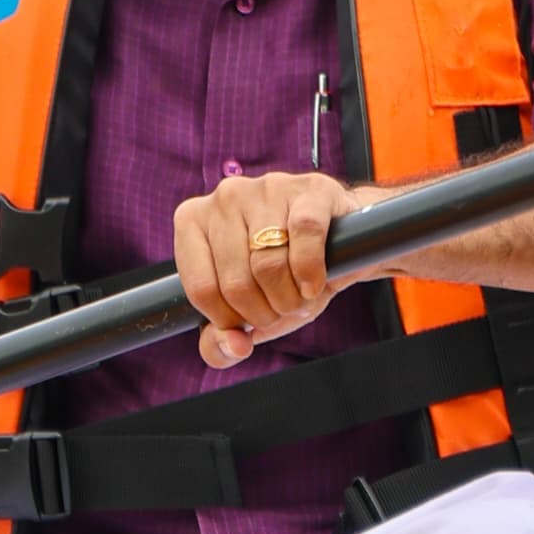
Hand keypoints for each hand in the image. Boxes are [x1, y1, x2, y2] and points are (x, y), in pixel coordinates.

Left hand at [174, 169, 364, 367]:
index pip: (201, 289)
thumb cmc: (284, 273)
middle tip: (281, 309)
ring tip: (300, 297)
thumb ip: (221, 342)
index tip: (249, 322)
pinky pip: (304, 235)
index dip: (229, 320)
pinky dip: (311, 271)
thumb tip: (234, 346)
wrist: (340, 241)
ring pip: (268, 264)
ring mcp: (266, 187)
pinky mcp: (309, 190)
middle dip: (264, 312)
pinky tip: (315, 283)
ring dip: (290, 298)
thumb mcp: (247, 311)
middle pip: (236, 282)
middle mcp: (224, 197)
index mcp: (193, 221)